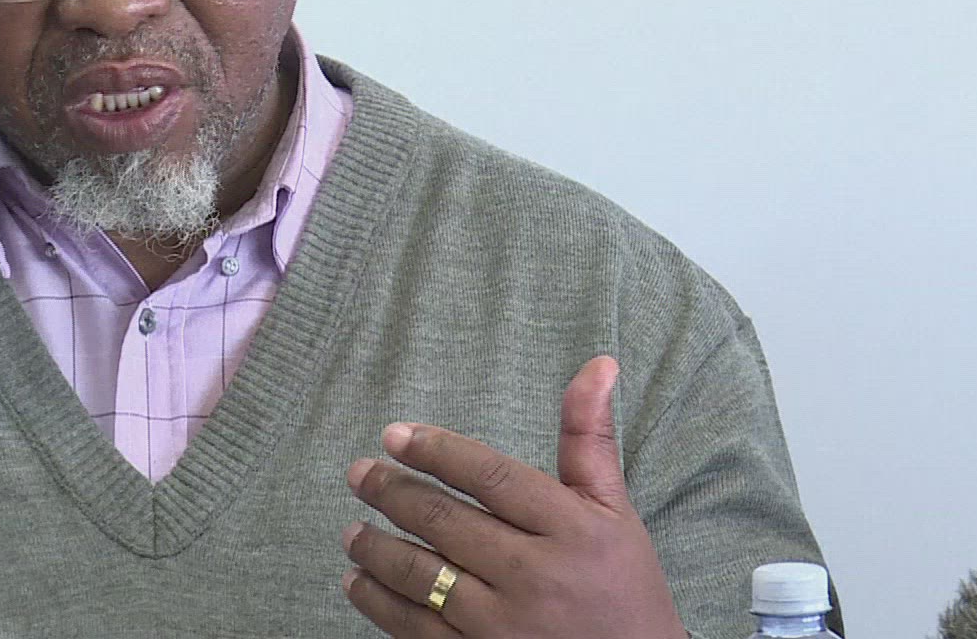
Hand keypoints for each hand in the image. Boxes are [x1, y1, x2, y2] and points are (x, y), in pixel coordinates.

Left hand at [340, 356, 686, 637]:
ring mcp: (505, 625)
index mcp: (571, 529)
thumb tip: (598, 364)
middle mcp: (535, 575)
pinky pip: (417, 629)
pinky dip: (380, 603)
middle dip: (392, 493)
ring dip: (377, 549)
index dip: (437, 451)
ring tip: (352, 530)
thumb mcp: (615, 511)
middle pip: (446, 522)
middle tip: (359, 474)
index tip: (394, 435)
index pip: (490, 477)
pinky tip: (360, 583)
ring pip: (422, 577)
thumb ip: (589, 440)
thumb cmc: (624, 588)